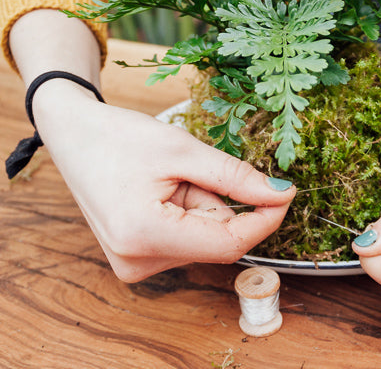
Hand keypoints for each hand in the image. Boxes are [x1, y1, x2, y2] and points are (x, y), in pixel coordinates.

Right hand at [33, 80, 295, 281]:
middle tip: (196, 169)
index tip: (285, 192)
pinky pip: (188, 240)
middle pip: (218, 242)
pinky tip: (165, 192)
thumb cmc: (119, 136)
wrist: (74, 136)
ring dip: (204, 206)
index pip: (229, 245)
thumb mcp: (183, 149)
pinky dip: (191, 214)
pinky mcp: (139, 258)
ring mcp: (135, 265)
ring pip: (205, 240)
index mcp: (144, 237)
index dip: (264, 219)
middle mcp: (138, 263)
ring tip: (171, 178)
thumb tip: (280, 195)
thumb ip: (235, 177)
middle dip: (222, 203)